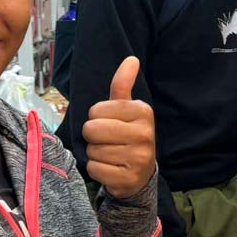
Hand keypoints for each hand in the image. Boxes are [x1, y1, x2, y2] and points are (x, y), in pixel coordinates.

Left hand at [83, 57, 155, 198]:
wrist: (140, 173)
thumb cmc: (128, 135)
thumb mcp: (127, 109)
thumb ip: (123, 85)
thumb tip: (131, 59)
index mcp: (143, 111)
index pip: (96, 110)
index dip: (97, 118)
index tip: (111, 124)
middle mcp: (145, 133)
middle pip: (91, 129)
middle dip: (93, 136)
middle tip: (108, 141)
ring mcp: (138, 157)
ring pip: (92, 151)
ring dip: (96, 154)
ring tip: (112, 155)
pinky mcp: (129, 178)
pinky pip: (95, 169)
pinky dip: (98, 170)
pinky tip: (111, 169)